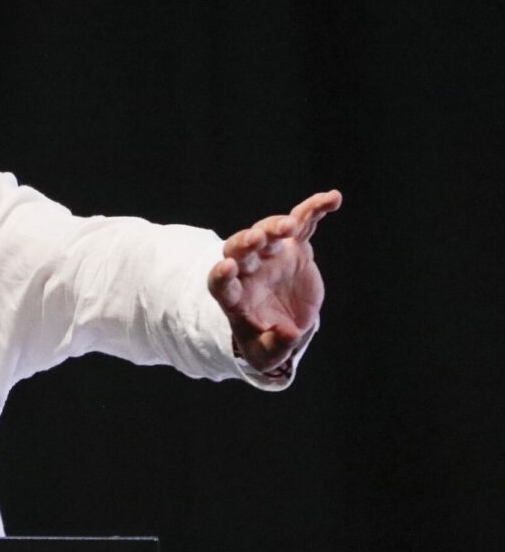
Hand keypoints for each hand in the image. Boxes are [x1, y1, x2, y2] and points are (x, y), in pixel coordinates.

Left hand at [207, 190, 341, 372]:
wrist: (285, 324)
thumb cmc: (266, 338)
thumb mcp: (267, 353)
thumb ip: (274, 345)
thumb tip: (288, 334)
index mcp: (234, 296)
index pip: (220, 283)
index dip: (222, 275)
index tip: (227, 268)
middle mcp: (247, 270)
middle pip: (238, 250)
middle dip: (246, 243)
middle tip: (256, 239)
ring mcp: (270, 255)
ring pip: (266, 232)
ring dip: (275, 226)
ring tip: (289, 226)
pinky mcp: (295, 247)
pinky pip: (303, 223)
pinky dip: (314, 209)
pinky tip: (332, 198)